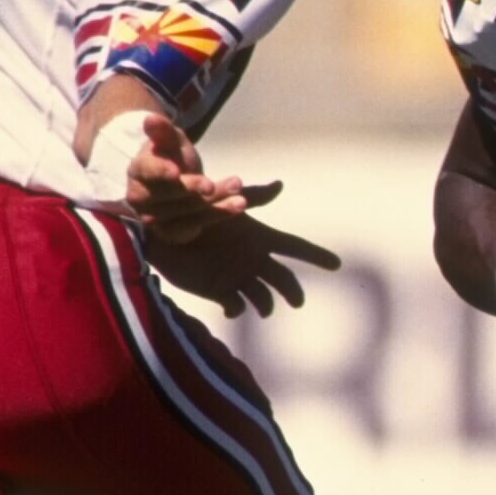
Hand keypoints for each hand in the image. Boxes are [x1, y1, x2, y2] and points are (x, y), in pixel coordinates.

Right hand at [112, 111, 266, 244]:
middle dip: (196, 188)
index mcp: (139, 169)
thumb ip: (163, 131)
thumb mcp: (172, 140)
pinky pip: (194, 227)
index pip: (147, 171)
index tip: (176, 171)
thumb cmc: (173, 157)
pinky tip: (237, 205)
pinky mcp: (170, 233)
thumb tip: (151, 118)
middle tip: (229, 182)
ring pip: (185, 212)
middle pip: (168, 195)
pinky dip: (218, 216)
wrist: (177, 182)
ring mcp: (153, 218)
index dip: (160, 171)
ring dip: (215, 202)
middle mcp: (140, 197)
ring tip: (240, 192)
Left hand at [145, 207, 340, 317]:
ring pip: (262, 298)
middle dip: (292, 291)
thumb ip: (250, 197)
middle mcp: (252, 259)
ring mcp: (237, 276)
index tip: (337, 265)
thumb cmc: (191, 210)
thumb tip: (281, 184)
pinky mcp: (218, 291)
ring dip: (266, 305)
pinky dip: (237, 310)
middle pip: (282, 279)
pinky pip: (236, 306)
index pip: (294, 248)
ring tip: (262, 309)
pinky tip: (231, 307)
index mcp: (258, 238)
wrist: (158, 229)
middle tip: (296, 301)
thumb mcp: (222, 201)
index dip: (315, 256)